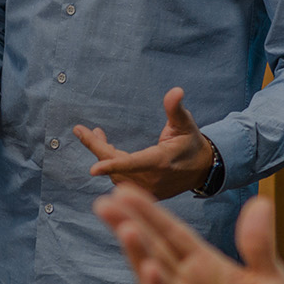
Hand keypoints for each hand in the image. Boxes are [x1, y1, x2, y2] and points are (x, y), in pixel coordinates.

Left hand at [73, 87, 216, 197]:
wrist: (202, 169)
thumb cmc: (191, 143)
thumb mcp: (186, 123)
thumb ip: (176, 109)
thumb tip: (175, 90)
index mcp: (161, 162)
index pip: (134, 164)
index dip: (113, 166)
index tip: (93, 169)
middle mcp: (152, 179)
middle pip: (117, 166)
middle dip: (97, 148)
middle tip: (80, 130)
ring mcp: (148, 189)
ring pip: (115, 174)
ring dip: (103, 154)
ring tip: (95, 133)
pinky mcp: (144, 193)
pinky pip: (120, 180)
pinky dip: (111, 165)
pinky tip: (105, 148)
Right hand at [95, 188, 283, 283]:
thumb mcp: (271, 279)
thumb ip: (259, 245)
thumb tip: (259, 202)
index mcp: (205, 265)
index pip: (172, 233)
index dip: (150, 212)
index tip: (125, 189)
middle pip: (154, 249)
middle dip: (129, 225)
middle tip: (103, 202)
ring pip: (155, 278)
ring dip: (138, 254)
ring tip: (123, 227)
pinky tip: (150, 271)